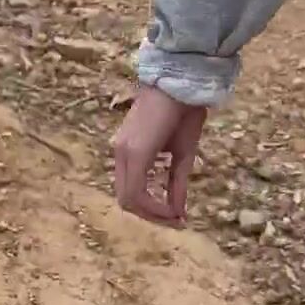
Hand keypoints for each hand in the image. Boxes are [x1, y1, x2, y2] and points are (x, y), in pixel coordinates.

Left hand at [113, 86, 206, 225]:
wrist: (184, 82)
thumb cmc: (184, 111)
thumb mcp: (183, 153)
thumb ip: (177, 183)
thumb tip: (179, 213)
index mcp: (129, 152)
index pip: (130, 192)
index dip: (151, 210)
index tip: (175, 217)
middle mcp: (120, 154)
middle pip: (126, 200)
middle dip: (151, 216)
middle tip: (174, 222)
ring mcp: (123, 152)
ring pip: (128, 199)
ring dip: (151, 213)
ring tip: (173, 218)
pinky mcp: (133, 151)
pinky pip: (135, 190)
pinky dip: (152, 205)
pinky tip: (170, 208)